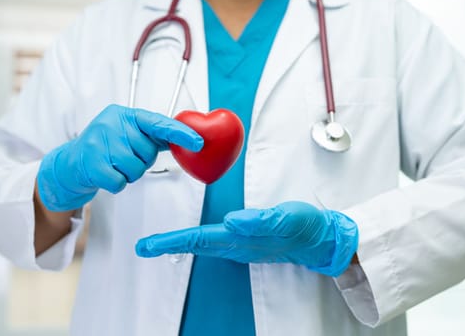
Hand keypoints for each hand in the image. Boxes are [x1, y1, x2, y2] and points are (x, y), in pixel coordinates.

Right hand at [37, 104, 202, 210]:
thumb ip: (156, 135)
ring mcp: (99, 142)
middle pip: (147, 152)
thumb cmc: (108, 148)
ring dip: (129, 174)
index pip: (158, 123)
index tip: (199, 142)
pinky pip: (120, 182)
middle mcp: (111, 124)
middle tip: (124, 157)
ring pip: (135, 169)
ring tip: (115, 166)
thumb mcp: (130, 134)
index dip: (180, 133)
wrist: (71, 164)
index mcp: (125, 115)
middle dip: (141, 160)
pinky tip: (107, 174)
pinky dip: (117, 183)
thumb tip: (190, 139)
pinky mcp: (91, 163)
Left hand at [136, 201, 358, 276]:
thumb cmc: (305, 226)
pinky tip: (194, 237)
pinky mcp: (247, 240)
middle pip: (196, 245)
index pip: (200, 240)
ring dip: (180, 243)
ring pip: (204, 244)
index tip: (149, 246)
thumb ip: (259, 221)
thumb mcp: (286, 219)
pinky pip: (215, 242)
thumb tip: (231, 220)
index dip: (172, 242)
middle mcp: (237, 244)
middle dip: (168, 245)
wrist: (320, 240)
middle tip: (144, 246)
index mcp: (242, 238)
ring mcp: (241, 244)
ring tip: (159, 242)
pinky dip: (197, 239)